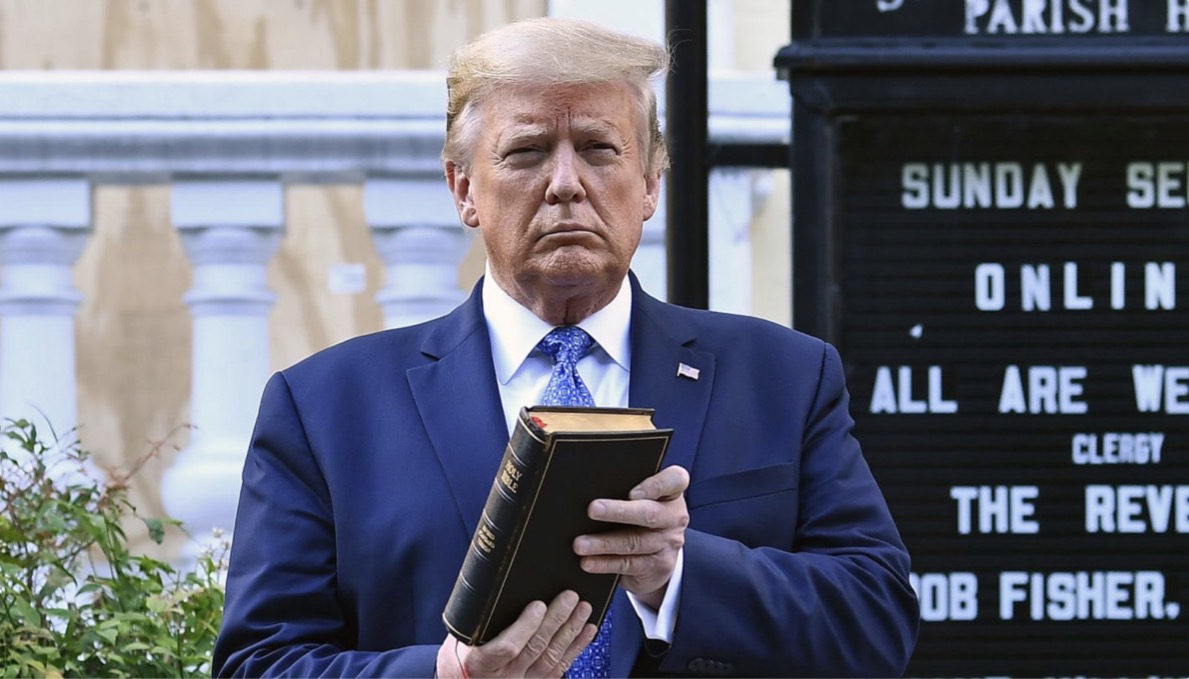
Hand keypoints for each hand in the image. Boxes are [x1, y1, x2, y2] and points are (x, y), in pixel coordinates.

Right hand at [436, 591, 596, 677]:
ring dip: (570, 631)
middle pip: (535, 648)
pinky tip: (586, 631)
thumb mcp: (461, 636)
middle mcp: (504, 677)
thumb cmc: (462, 655)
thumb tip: (497, 584)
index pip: (507, 647)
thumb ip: (480, 619)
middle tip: (569, 597)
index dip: (525, 626)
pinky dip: (576, 647)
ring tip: (582, 609)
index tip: (538, 605)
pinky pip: (560, 667)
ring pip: (551, 657)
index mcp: (481, 663)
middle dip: (556, 620)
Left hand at [573, 465, 689, 607]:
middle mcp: (674, 517)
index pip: (676, 480)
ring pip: (634, 542)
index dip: (656, 485)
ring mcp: (667, 543)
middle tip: (592, 509)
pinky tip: (588, 562)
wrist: (659, 556)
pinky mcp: (657, 567)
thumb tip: (589, 488)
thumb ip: (625, 489)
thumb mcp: (643, 499)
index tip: (632, 492)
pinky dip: (605, 563)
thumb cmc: (642, 516)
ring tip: (580, 544)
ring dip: (604, 543)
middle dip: (619, 511)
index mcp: (672, 493)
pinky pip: (629, 564)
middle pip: (649, 513)